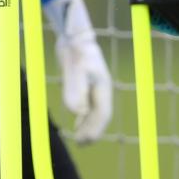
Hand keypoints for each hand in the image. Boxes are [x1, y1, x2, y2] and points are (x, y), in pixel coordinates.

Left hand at [44, 0, 111, 143]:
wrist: (75, 34)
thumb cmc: (77, 50)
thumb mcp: (75, 70)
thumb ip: (76, 90)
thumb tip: (77, 114)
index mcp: (103, 88)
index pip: (101, 115)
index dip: (94, 130)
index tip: (84, 142)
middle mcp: (101, 89)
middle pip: (100, 116)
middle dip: (92, 131)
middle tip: (81, 144)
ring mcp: (94, 86)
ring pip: (94, 111)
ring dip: (88, 125)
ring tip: (79, 138)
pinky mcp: (85, 82)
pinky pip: (87, 104)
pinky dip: (83, 115)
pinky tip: (77, 122)